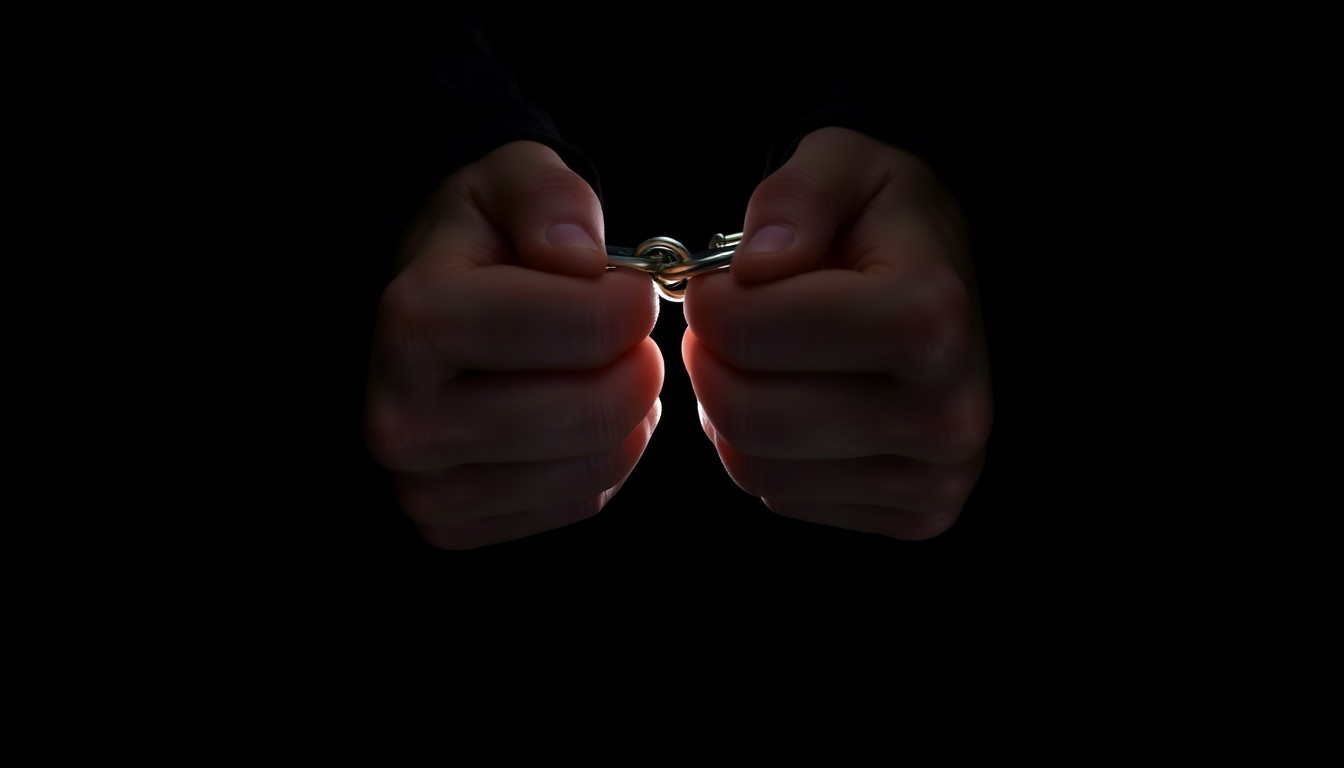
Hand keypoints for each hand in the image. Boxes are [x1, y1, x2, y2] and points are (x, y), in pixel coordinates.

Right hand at [365, 141, 663, 548]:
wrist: (425, 310)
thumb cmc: (479, 242)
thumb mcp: (509, 179)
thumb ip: (548, 197)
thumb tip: (578, 256)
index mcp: (417, 322)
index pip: (587, 329)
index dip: (634, 301)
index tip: (625, 286)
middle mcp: (405, 419)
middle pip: (596, 411)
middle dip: (638, 363)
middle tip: (625, 336)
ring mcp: (425, 487)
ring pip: (596, 466)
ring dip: (628, 414)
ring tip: (602, 370)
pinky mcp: (454, 528)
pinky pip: (581, 503)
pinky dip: (605, 458)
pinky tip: (579, 415)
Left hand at [682, 127, 991, 539]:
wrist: (946, 281)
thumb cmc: (884, 221)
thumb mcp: (843, 163)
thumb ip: (796, 197)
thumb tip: (754, 268)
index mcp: (928, 317)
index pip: (750, 331)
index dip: (708, 299)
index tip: (720, 279)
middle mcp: (946, 413)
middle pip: (746, 413)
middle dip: (710, 360)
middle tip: (722, 322)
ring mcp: (936, 477)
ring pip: (754, 468)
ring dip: (728, 411)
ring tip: (757, 360)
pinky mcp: (916, 516)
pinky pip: (781, 498)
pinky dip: (762, 451)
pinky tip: (791, 403)